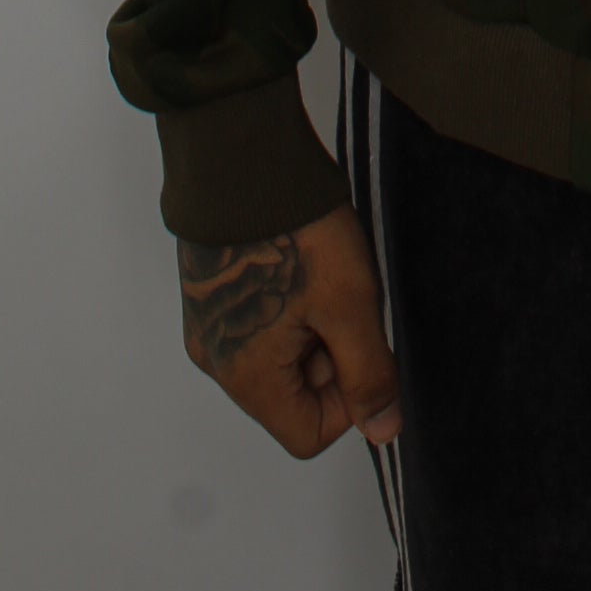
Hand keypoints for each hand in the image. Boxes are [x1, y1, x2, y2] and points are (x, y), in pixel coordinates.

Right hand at [177, 205, 402, 459]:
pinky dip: (288, 305)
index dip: (349, 400)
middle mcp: (216, 361)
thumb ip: (368, 375)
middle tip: (346, 300)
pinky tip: (301, 261)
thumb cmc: (297, 232)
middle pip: (291, 396)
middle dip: (331, 357)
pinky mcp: (207, 292)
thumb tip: (383, 429)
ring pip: (278, 357)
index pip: (308, 435)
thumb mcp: (350, 305)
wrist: (241, 156)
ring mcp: (207, 324)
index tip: (363, 344)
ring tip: (324, 274)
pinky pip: (258, 325)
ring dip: (312, 328)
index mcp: (245, 377)